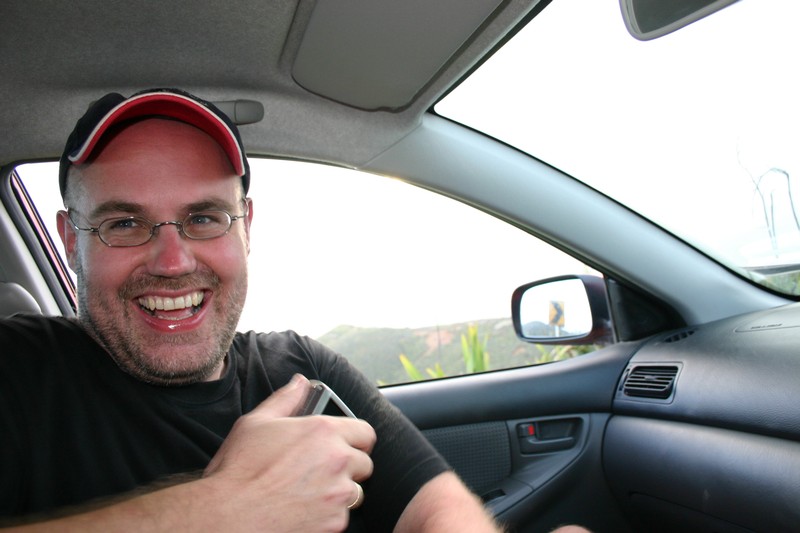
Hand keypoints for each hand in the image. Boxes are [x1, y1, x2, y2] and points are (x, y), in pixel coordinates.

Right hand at [203, 375, 375, 531]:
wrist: (228, 515)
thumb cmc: (239, 469)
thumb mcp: (257, 422)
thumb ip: (286, 399)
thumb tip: (299, 384)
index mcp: (324, 431)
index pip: (365, 433)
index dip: (356, 439)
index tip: (344, 445)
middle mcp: (337, 461)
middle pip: (364, 464)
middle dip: (347, 467)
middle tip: (321, 470)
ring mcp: (337, 495)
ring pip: (355, 493)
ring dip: (339, 492)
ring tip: (309, 492)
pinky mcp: (333, 523)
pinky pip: (341, 517)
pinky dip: (328, 515)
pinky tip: (304, 509)